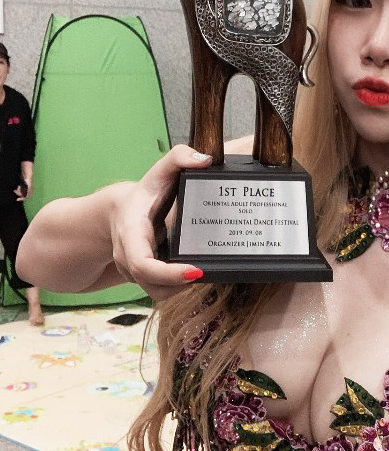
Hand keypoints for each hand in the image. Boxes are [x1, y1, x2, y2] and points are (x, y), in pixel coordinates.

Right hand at [109, 146, 210, 295]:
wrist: (121, 212)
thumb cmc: (144, 193)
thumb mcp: (159, 172)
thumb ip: (179, 158)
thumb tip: (204, 159)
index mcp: (130, 233)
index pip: (143, 264)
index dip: (169, 273)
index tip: (195, 270)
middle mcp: (127, 257)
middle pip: (152, 285)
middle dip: (179, 284)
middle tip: (205, 272)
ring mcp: (132, 272)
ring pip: (157, 292)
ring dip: (179, 288)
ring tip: (200, 272)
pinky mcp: (142, 280)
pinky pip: (159, 290)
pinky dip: (177, 286)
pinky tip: (192, 273)